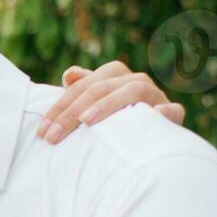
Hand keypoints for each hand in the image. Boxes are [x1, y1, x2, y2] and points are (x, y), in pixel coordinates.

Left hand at [37, 61, 186, 143]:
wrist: (155, 142)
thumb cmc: (118, 124)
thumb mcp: (97, 108)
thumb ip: (83, 90)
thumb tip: (69, 74)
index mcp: (116, 77)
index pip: (83, 85)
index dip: (60, 107)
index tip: (42, 130)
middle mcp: (136, 81)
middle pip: (101, 87)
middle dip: (73, 111)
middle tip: (53, 135)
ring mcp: (156, 97)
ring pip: (134, 90)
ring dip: (109, 104)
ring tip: (86, 122)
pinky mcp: (174, 114)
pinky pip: (173, 110)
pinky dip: (163, 113)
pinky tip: (152, 118)